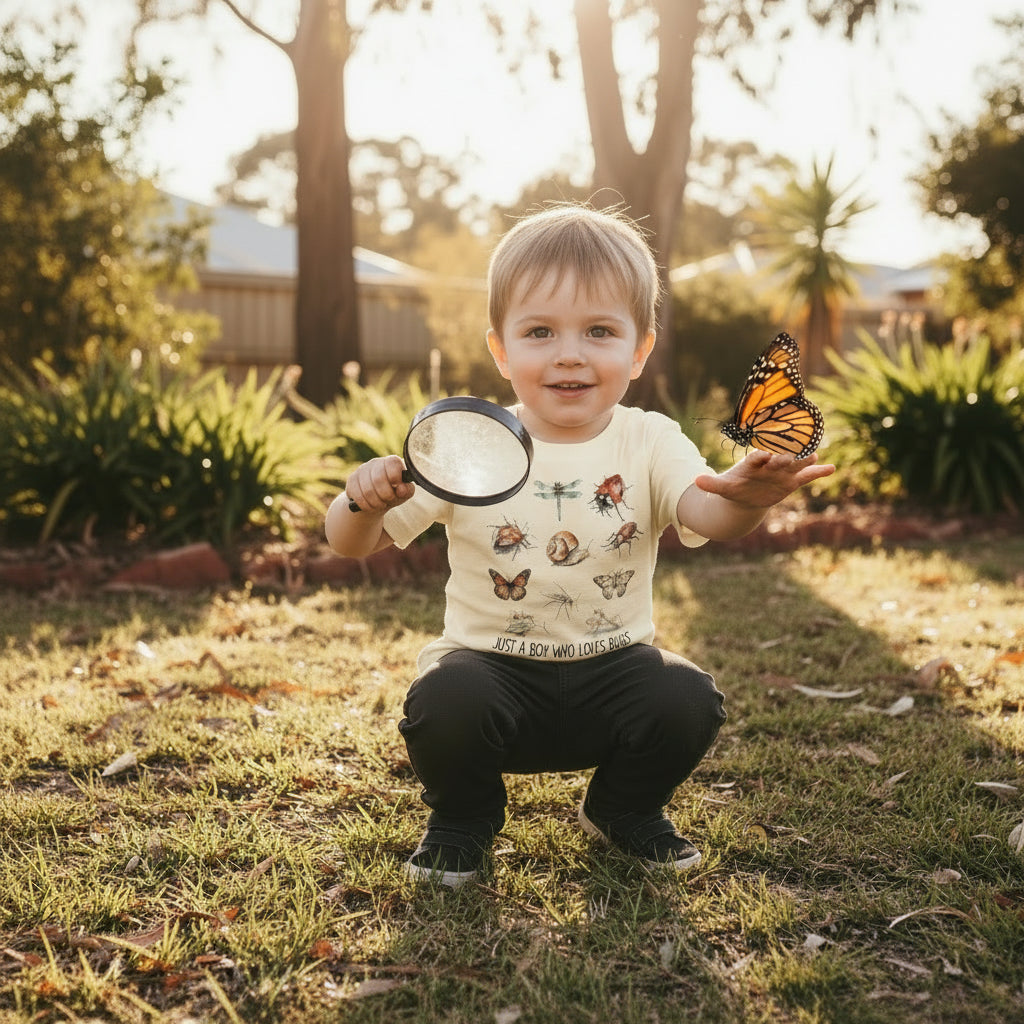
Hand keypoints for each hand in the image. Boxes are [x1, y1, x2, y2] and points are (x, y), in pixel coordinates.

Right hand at [344, 455, 413, 513]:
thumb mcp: (404, 493)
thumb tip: (401, 490)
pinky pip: (358, 496)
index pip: (392, 464)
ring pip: (367, 490)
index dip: (396, 478)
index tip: (398, 488)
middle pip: (379, 479)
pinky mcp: (352, 480)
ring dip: (377, 503)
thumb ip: (407, 490)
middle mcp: (376, 463)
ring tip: (381, 505)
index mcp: (391, 462)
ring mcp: (362, 470)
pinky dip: (367, 506)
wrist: (376, 501)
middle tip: (389, 500)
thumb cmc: (394, 494)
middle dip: (386, 495)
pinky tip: (371, 506)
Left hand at [694, 450, 834, 508]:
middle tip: (793, 453)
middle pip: (779, 459)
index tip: (764, 454)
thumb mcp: (723, 488)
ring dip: (804, 460)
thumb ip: (711, 484)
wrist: (747, 495)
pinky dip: (818, 473)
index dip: (761, 456)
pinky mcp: (792, 481)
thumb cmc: (734, 487)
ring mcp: (782, 472)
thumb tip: (695, 481)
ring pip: (795, 464)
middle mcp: (770, 464)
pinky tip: (831, 469)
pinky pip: (806, 477)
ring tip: (815, 455)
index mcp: (753, 463)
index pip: (757, 458)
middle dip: (785, 457)